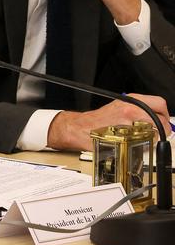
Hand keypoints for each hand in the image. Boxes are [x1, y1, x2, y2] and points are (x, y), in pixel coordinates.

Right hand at [47, 93, 169, 150]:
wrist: (80, 128)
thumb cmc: (97, 120)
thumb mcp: (119, 107)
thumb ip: (138, 110)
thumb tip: (155, 117)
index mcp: (131, 100)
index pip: (160, 103)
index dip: (164, 114)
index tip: (163, 121)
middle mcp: (131, 108)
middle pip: (161, 117)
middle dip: (164, 127)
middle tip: (160, 132)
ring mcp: (128, 122)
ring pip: (155, 130)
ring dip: (153, 136)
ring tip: (144, 138)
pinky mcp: (125, 135)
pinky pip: (143, 141)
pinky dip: (143, 144)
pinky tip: (134, 143)